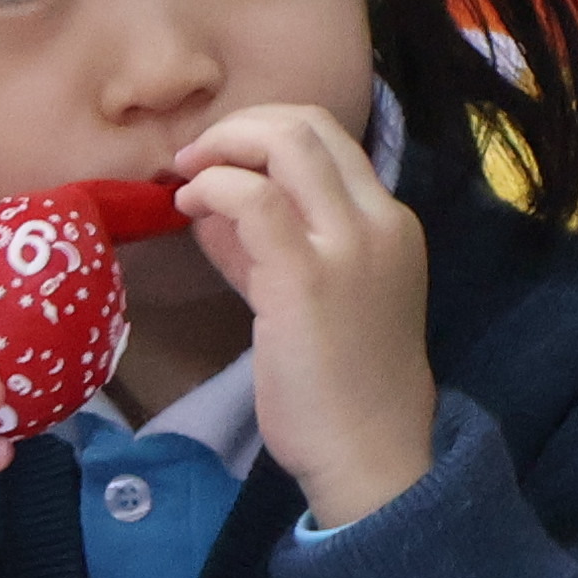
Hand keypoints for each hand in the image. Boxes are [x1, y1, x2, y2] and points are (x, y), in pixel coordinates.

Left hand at [176, 103, 435, 526]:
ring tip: (185, 179)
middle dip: (239, 126)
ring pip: (286, 143)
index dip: (264, 130)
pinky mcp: (306, 277)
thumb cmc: (341, 384)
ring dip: (223, 146)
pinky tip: (189, 209)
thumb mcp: (316, 294)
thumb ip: (271, 242)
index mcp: (391, 222)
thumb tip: (211, 200)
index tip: (223, 159)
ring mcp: (348, 246)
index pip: (330, 135)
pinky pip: (253, 199)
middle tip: (194, 157)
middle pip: (308, 125)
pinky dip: (214, 187)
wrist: (369, 452)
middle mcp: (380, 221)